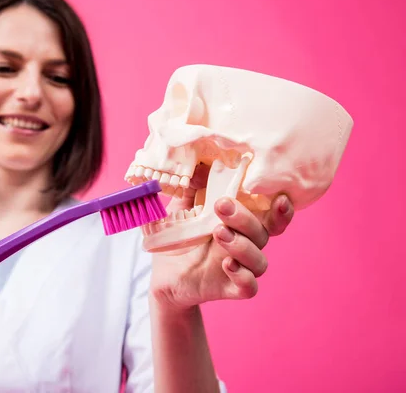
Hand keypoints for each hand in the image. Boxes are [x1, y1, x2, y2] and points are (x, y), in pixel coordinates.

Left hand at [150, 180, 293, 310]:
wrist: (164, 273)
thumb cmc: (179, 234)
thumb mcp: (182, 205)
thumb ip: (193, 184)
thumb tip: (201, 159)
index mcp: (241, 223)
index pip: (272, 215)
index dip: (282, 208)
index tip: (279, 197)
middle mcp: (246, 244)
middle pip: (263, 232)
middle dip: (246, 218)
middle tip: (221, 205)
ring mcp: (240, 267)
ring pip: (260, 260)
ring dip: (242, 245)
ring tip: (218, 232)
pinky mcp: (229, 288)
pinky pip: (249, 287)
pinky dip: (243, 276)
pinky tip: (227, 265)